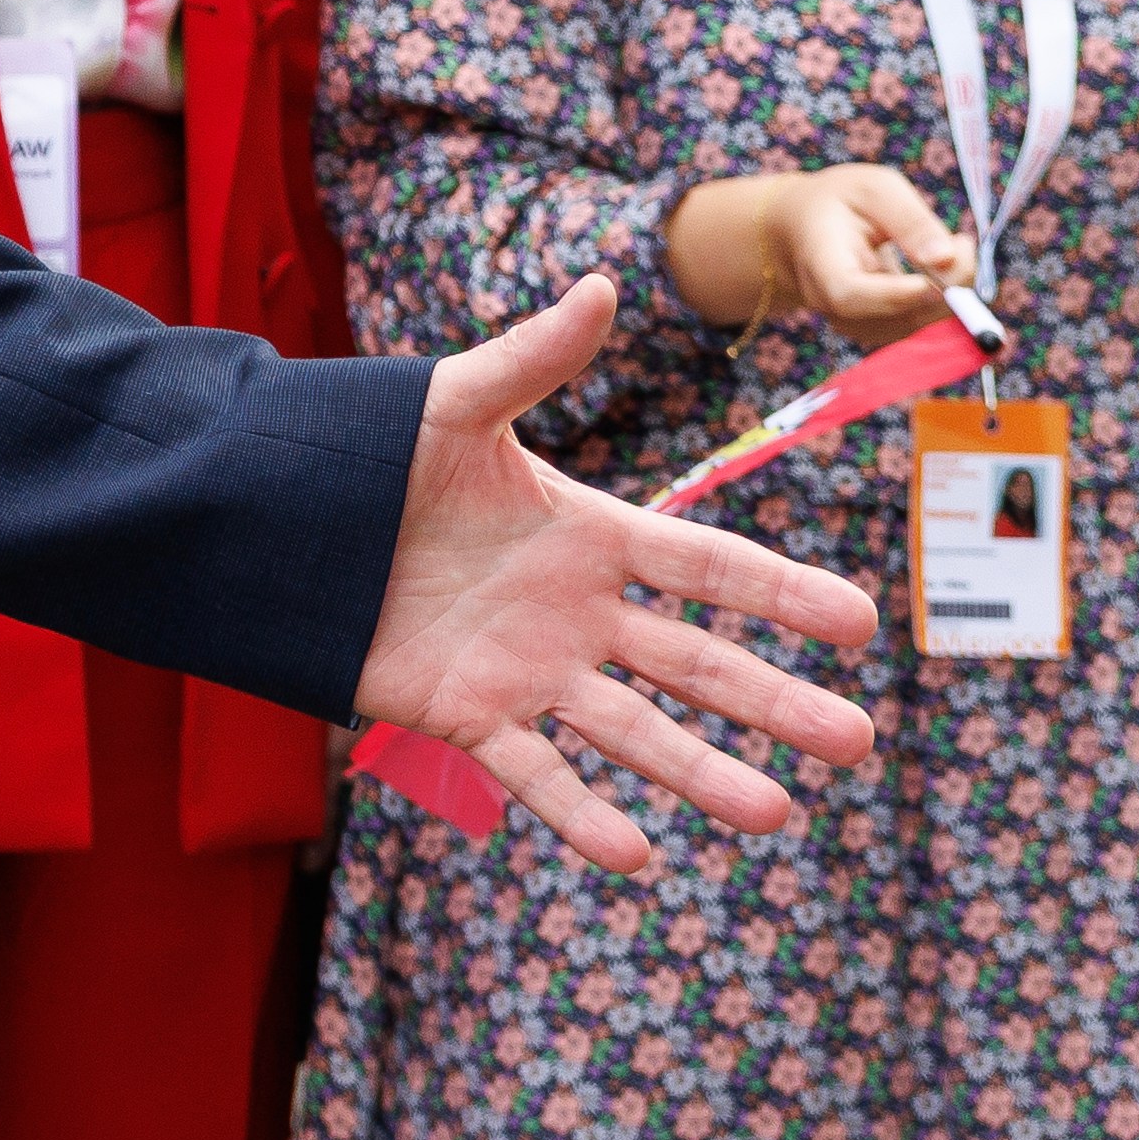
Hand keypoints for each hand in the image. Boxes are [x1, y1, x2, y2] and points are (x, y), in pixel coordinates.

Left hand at [344, 279, 885, 872]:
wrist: (277, 523)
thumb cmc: (367, 455)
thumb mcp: (452, 405)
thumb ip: (531, 359)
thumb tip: (601, 283)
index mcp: (588, 534)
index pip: (708, 566)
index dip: (782, 593)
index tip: (860, 621)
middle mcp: (575, 612)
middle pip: (696, 663)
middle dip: (775, 702)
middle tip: (858, 742)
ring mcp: (527, 670)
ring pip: (633, 730)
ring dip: (701, 773)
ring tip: (775, 812)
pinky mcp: (465, 715)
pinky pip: (534, 772)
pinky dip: (581, 814)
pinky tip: (637, 856)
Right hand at [664, 161, 970, 335]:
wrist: (800, 228)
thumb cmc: (840, 202)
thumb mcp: (874, 189)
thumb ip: (911, 220)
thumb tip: (946, 259)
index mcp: (820, 261)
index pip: (848, 293)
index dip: (892, 295)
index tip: (930, 281)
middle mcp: (830, 302)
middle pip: (891, 316)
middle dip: (943, 288)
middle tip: (963, 243)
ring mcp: (852, 322)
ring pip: (913, 325)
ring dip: (949, 293)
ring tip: (955, 245)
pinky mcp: (875, 328)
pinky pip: (919, 324)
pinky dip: (943, 299)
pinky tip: (940, 265)